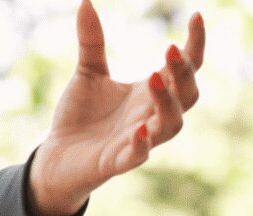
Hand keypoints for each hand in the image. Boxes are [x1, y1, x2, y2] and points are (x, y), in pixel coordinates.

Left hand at [27, 0, 206, 215]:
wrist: (56, 156)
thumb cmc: (79, 117)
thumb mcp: (87, 73)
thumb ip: (92, 41)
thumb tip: (85, 2)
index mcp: (150, 93)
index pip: (187, 68)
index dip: (195, 45)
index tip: (196, 17)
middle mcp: (152, 116)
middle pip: (187, 96)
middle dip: (184, 73)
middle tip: (170, 50)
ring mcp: (139, 140)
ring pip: (171, 125)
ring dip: (167, 102)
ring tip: (153, 77)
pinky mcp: (118, 162)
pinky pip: (139, 156)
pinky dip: (142, 143)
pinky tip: (139, 128)